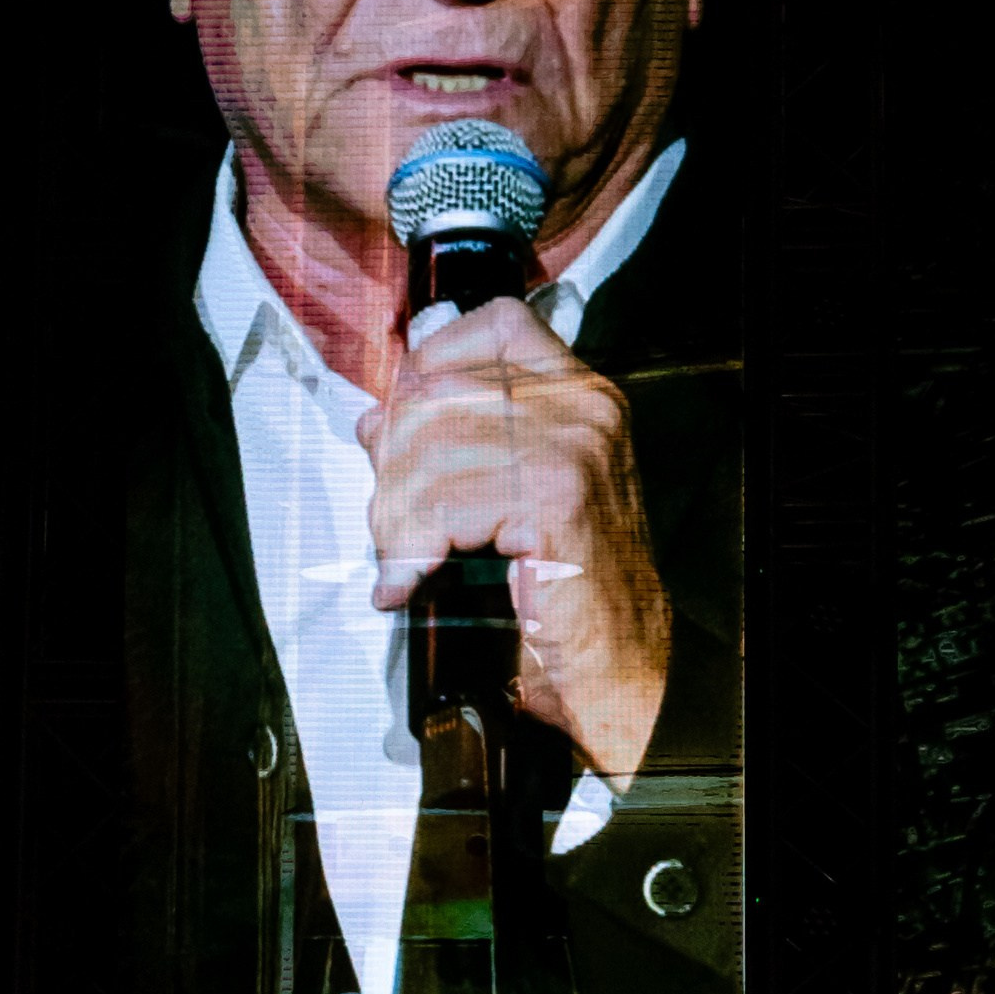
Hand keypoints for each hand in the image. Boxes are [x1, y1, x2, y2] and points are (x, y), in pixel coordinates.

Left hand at [357, 298, 670, 786]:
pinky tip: (406, 583)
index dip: (429, 365)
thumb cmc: (565, 591)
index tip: (398, 430)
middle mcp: (584, 407)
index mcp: (579, 393)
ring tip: (398, 560)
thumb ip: (451, 443)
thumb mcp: (504, 495)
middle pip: (440, 389)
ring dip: (393, 516)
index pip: (492, 322)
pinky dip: (409, 549)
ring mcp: (575, 448)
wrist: (620, 671)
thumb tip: (375, 418)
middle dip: (393, 462)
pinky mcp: (556, 499)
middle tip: (389, 524)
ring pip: (431, 449)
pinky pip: (444, 503)